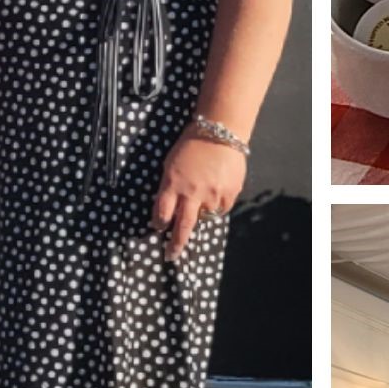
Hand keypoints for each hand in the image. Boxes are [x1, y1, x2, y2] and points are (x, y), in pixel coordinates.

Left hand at [152, 128, 247, 262]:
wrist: (221, 131)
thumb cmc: (192, 144)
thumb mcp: (171, 164)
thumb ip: (169, 187)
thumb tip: (168, 208)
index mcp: (173, 184)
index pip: (162, 214)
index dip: (159, 223)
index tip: (159, 227)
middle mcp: (192, 193)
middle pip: (182, 227)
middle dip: (176, 244)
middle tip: (170, 256)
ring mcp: (212, 195)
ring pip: (205, 217)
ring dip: (201, 212)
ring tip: (203, 195)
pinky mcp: (229, 194)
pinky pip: (222, 208)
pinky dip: (217, 204)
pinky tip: (216, 189)